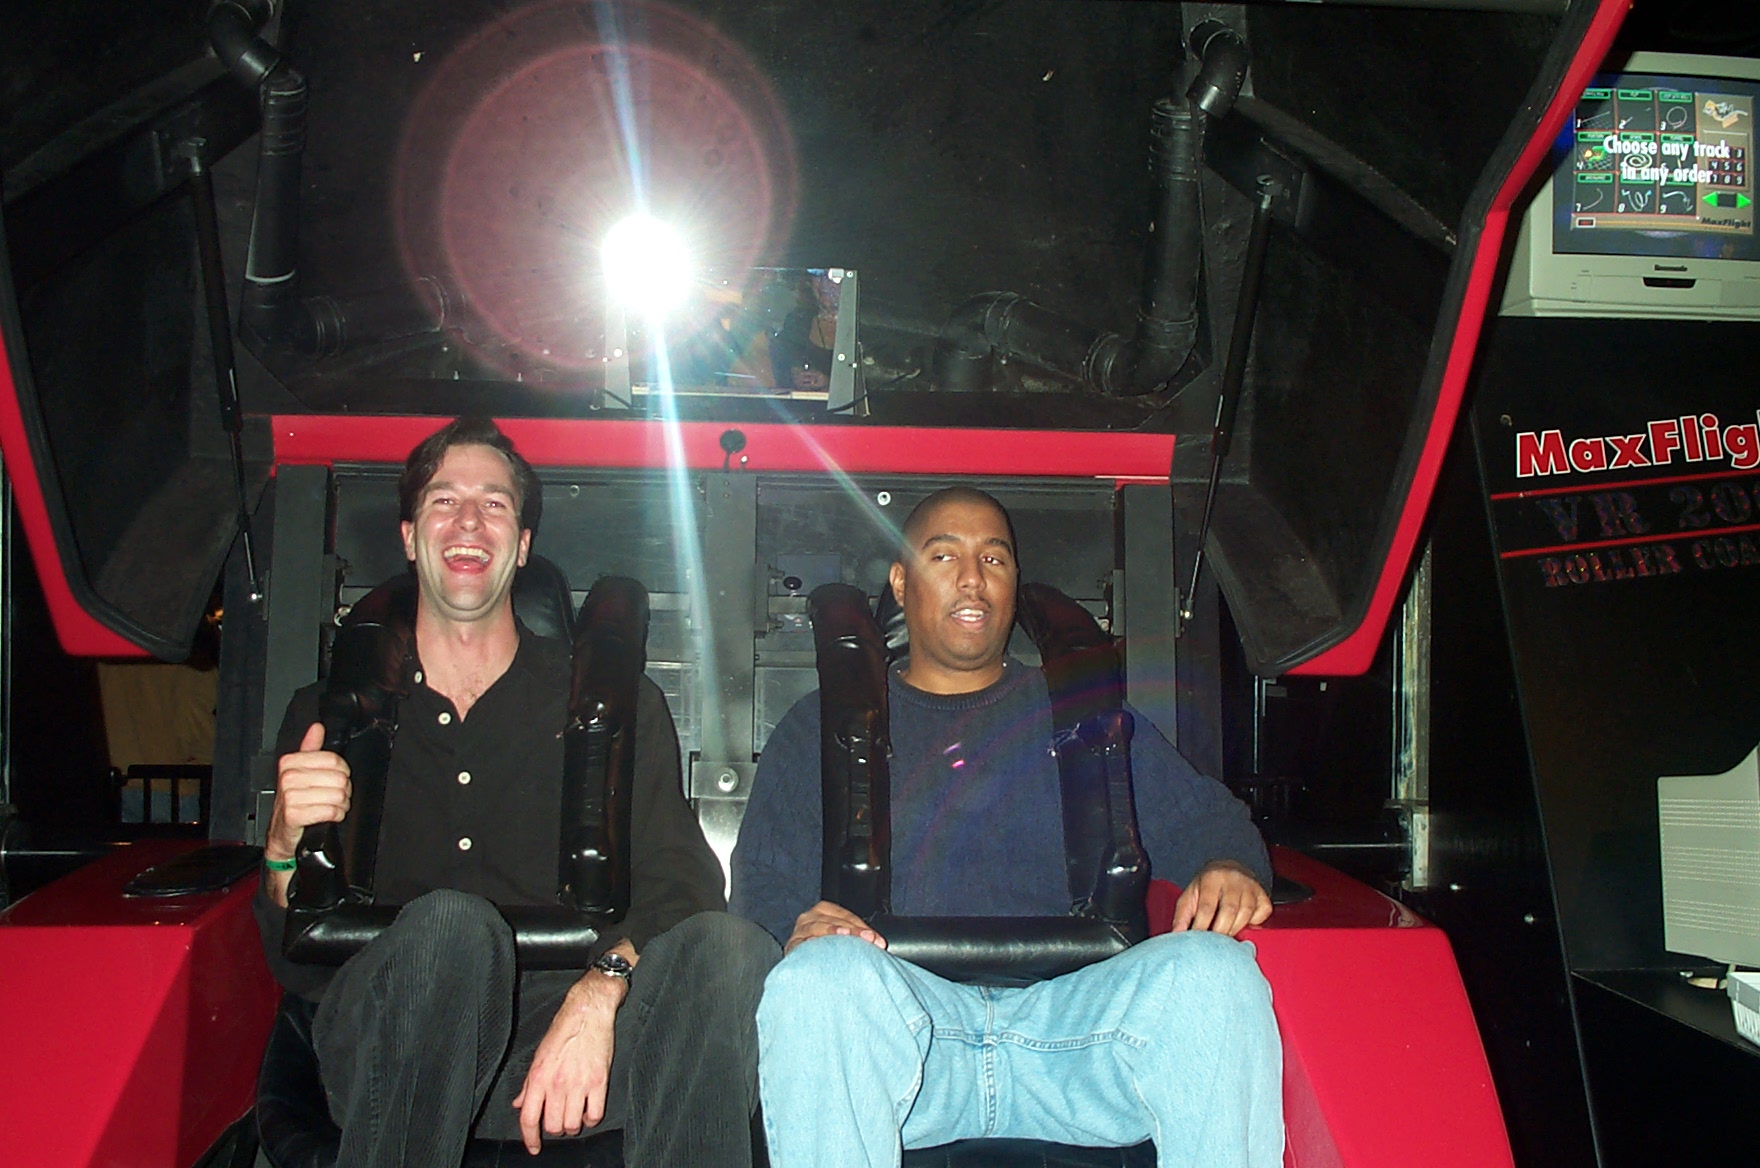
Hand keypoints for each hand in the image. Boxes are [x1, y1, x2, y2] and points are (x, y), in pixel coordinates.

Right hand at [264, 723, 350, 904]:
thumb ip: (310, 749)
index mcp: (290, 762)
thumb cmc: (294, 803)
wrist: (281, 834)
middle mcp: (288, 777)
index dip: (343, 772)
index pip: (334, 759)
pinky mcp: (293, 815)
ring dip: (341, 805)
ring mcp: (289, 796)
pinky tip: (328, 817)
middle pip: (339, 778)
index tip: (337, 780)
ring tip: (332, 808)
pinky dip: (335, 816)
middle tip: (335, 798)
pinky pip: (330, 811)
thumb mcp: (300, 773)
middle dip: (344, 791)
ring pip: (337, 795)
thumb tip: (317, 727)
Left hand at [513, 951, 629, 1153]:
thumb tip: (520, 1103)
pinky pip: (595, 1114)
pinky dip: (591, 1118)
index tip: (534, 1146)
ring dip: (572, 1125)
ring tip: (574, 1114)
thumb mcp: (539, 1055)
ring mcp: (579, 1084)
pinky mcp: (599, 1081)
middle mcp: (557, 1083)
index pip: (528, 1118)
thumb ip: (529, 1084)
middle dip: (554, 1129)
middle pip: (552, 1126)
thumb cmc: (563, 1029)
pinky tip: (588, 1109)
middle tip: (558, 1120)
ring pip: (573, 1125)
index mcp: (539, 1077)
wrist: (588, 1011)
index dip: (529, 1138)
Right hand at [784, 900, 885, 954]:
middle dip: (853, 929)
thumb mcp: (839, 937)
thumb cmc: (823, 949)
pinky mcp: (792, 945)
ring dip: (832, 930)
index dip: (863, 926)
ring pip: (817, 927)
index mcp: (823, 910)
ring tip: (844, 934)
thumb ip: (855, 935)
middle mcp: (809, 917)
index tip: (877, 940)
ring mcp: (799, 930)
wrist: (799, 965)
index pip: (846, 915)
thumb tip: (880, 943)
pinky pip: (801, 942)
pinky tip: (819, 945)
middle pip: (834, 920)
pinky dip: (810, 942)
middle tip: (868, 939)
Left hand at [1171, 861, 1272, 936]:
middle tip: (1213, 945)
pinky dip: (1254, 923)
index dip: (1201, 926)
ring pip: (1246, 914)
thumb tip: (1177, 934)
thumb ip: (1182, 915)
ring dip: (1235, 930)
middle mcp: (1233, 880)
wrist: (1228, 870)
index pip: (1207, 907)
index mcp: (1212, 878)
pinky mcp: (1263, 895)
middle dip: (1220, 932)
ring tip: (1226, 938)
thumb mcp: (1190, 895)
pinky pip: (1262, 914)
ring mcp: (1250, 886)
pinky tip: (1244, 925)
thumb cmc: (1207, 886)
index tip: (1197, 942)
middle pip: (1229, 911)